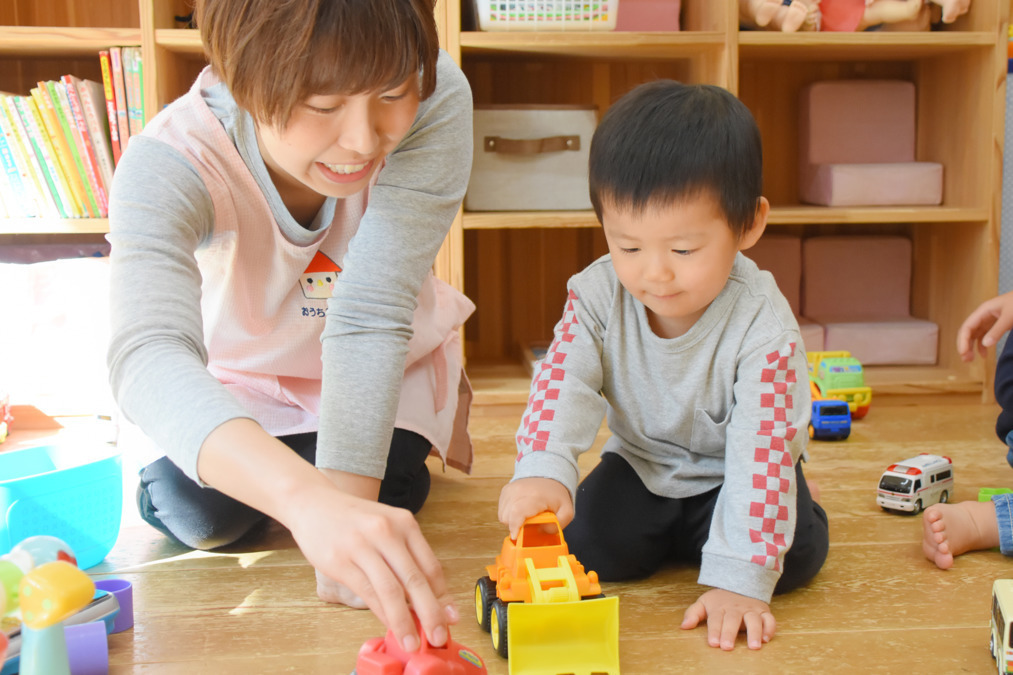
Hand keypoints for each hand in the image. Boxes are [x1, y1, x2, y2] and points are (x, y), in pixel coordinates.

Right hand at [285, 476, 457, 652]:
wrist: (313, 503)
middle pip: (416, 579)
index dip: (443, 597)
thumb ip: (406, 556)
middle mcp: (387, 532)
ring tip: (412, 641)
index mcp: (405, 523)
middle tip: (438, 636)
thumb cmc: (353, 520)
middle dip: (431, 613)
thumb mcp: (387, 527)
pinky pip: (367, 592)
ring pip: (392, 590)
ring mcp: (363, 545)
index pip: (431, 566)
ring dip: (404, 621)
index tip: (451, 618)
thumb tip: (427, 595)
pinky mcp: (341, 560)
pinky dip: (381, 613)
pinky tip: (388, 625)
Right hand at [498, 477, 572, 539]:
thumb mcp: (567, 511)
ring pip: (502, 515)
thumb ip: (558, 524)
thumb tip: (542, 531)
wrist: (549, 477)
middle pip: (507, 517)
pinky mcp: (506, 490)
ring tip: (525, 518)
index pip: (517, 512)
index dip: (514, 527)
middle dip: (516, 526)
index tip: (516, 536)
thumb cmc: (557, 496)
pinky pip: (501, 509)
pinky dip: (508, 514)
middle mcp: (519, 491)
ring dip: (511, 521)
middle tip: (529, 524)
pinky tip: (520, 511)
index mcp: (535, 496)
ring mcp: (511, 490)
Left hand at [681, 588, 775, 649]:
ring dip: (754, 633)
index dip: (714, 631)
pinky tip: (766, 639)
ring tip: (753, 647)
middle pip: (733, 620)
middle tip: (727, 647)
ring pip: (754, 620)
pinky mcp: (764, 612)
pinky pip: (769, 619)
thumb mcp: (704, 603)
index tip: (713, 643)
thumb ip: (693, 614)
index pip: (715, 619)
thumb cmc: (720, 600)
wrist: (739, 583)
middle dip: (730, 633)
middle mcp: (736, 609)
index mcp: (720, 608)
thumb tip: (683, 626)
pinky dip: (769, 628)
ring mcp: (751, 610)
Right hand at [956, 291, 1012, 361]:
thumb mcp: (1010, 317)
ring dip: (971, 347)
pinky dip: (982, 346)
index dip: (963, 340)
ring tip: (970, 360)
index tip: (963, 353)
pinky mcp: (995, 324)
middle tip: (966, 360)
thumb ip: (998, 330)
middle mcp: (983, 316)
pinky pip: (984, 336)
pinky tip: (984, 355)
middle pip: (968, 332)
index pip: (967, 327)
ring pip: (975, 335)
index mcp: (983, 311)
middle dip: (965, 345)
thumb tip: (985, 345)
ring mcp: (989, 320)